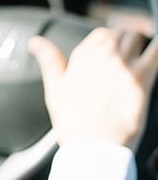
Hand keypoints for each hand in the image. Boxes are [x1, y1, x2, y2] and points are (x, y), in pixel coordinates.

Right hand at [29, 28, 157, 149]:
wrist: (92, 147)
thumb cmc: (74, 122)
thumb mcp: (54, 88)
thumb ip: (48, 59)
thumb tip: (36, 42)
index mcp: (81, 57)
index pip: (102, 34)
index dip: (111, 40)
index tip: (115, 49)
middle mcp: (101, 57)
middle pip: (122, 33)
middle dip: (128, 40)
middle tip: (132, 53)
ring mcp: (122, 66)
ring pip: (138, 37)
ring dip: (142, 43)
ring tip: (145, 53)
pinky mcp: (141, 79)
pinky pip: (156, 52)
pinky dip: (157, 47)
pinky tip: (157, 50)